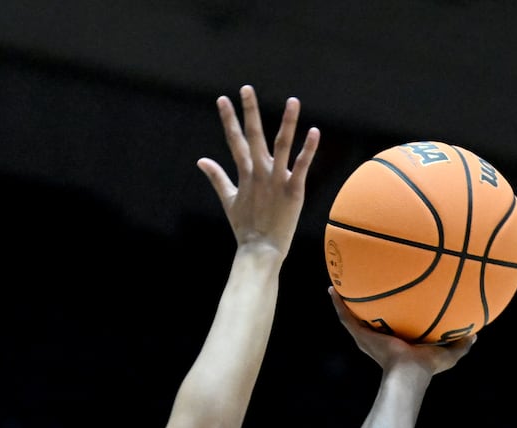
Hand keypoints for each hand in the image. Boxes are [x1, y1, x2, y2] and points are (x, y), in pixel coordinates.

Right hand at [197, 84, 319, 257]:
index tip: (223, 99)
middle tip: (246, 88)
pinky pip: (301, 166)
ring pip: (281, 146)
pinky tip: (314, 131)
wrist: (260, 251)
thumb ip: (217, 178)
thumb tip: (201, 160)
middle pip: (253, 136)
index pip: (234, 141)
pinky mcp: (294, 191)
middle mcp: (259, 173)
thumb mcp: (229, 200)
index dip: (228, 119)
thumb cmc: (246, 228)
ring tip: (293, 101)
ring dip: (287, 123)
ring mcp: (277, 181)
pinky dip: (308, 149)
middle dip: (249, 111)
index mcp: (245, 174)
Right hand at [330, 287, 474, 373]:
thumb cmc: (427, 367)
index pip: (393, 326)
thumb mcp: (449, 354)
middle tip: (364, 288)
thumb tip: (476, 333)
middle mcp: (379, 339)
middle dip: (367, 306)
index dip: (392, 314)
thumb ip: (461, 344)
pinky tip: (332, 289)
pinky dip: (337, 303)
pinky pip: (346, 317)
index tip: (392, 300)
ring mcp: (367, 337)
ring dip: (345, 303)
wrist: (408, 373)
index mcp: (398, 342)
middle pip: (370, 319)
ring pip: (353, 317)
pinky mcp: (360, 335)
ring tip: (340, 285)